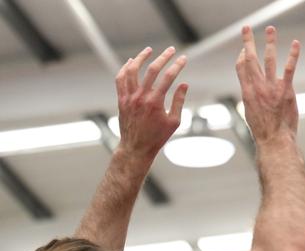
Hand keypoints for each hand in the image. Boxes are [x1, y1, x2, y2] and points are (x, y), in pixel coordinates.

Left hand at [115, 46, 187, 163]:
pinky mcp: (122, 100)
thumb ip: (179, 101)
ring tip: (148, 50)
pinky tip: (131, 62)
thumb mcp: (174, 122)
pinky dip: (125, 68)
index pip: (168, 78)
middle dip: (163, 57)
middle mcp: (141, 97)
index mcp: (156, 102)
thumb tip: (184, 84)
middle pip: (152, 70)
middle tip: (171, 49)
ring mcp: (129, 97)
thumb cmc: (158, 137)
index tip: (184, 58)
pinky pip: (120, 79)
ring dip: (141, 58)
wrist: (136, 148)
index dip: (177, 66)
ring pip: (132, 70)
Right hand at [236, 25, 299, 143]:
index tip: (244, 49)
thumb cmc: (264, 131)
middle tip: (246, 29)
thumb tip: (253, 94)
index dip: (242, 56)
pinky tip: (295, 44)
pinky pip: (289, 68)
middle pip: (251, 59)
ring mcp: (272, 88)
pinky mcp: (286, 90)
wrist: (274, 140)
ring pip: (269, 59)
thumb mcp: (251, 112)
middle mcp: (257, 87)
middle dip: (248, 42)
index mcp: (247, 92)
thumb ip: (252, 98)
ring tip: (270, 29)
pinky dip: (292, 55)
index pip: (241, 68)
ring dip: (269, 42)